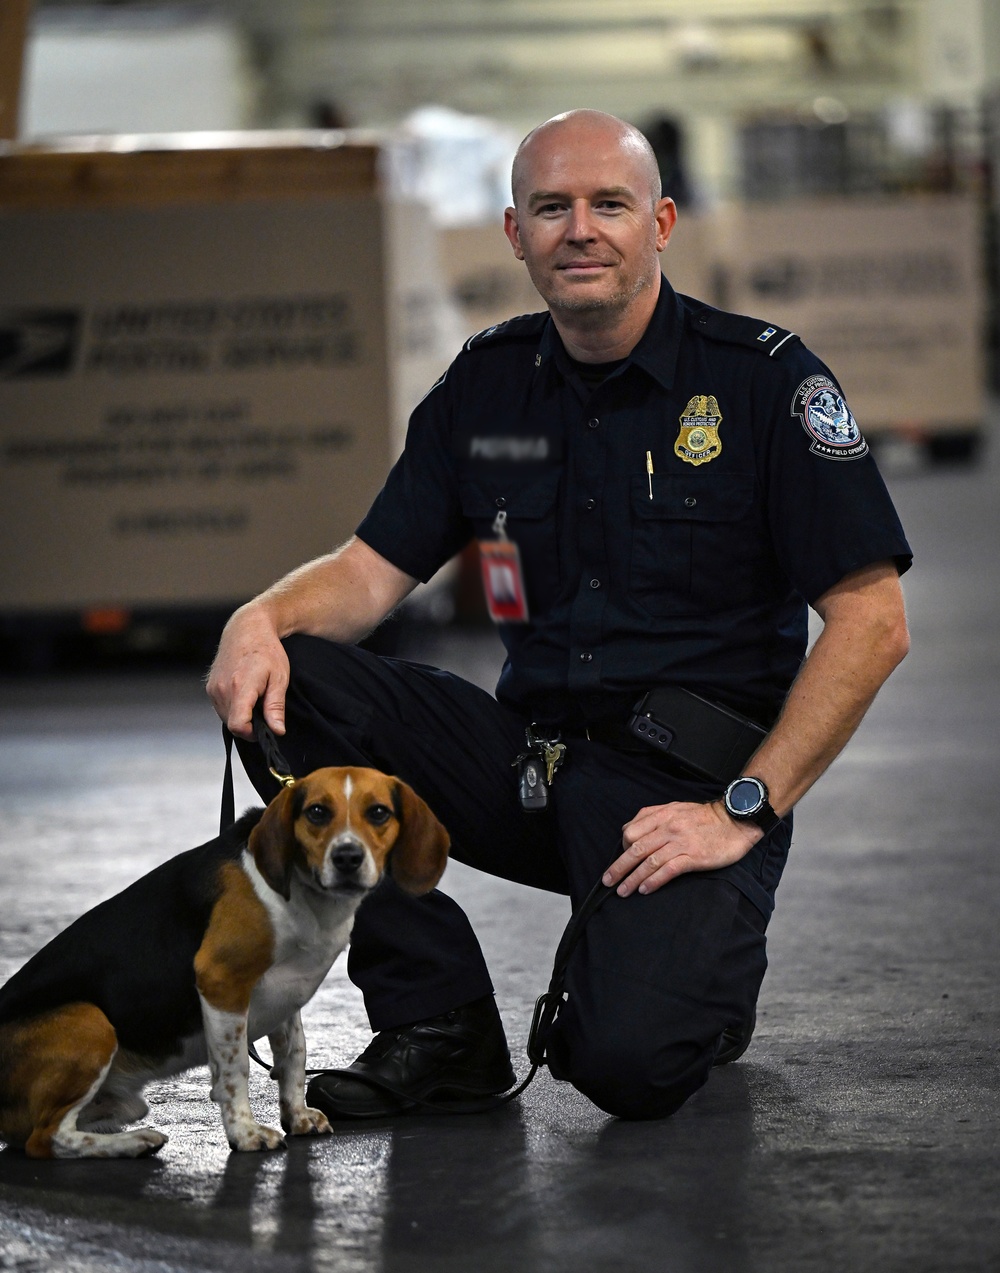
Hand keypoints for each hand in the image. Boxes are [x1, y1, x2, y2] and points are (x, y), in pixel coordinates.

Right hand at [206, 603, 289, 739]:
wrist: (247, 629)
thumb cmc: (267, 651)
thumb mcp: (280, 678)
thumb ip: (275, 707)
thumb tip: (277, 731)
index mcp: (240, 687)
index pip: (238, 726)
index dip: (252, 733)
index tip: (265, 727)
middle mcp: (222, 689)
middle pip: (232, 725)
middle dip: (250, 725)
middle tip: (264, 707)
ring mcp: (213, 689)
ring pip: (226, 718)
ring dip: (241, 716)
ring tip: (255, 697)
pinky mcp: (210, 688)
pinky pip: (221, 708)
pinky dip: (233, 708)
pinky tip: (245, 694)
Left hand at [602, 800, 759, 896]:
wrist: (735, 820)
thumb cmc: (706, 817)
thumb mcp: (676, 808)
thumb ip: (654, 817)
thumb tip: (631, 831)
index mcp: (662, 815)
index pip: (631, 831)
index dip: (622, 847)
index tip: (620, 860)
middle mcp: (668, 827)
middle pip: (636, 848)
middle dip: (619, 867)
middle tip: (608, 881)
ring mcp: (681, 842)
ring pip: (649, 861)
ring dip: (633, 878)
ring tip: (623, 891)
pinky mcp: (694, 856)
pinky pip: (668, 870)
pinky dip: (653, 880)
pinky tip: (644, 889)